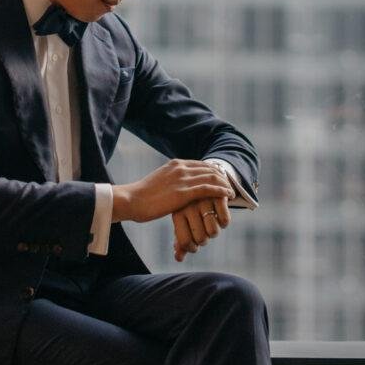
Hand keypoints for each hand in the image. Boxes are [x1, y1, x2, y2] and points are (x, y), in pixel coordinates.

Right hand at [111, 159, 234, 223]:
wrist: (131, 200)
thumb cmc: (141, 196)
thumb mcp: (159, 182)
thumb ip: (171, 181)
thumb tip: (176, 187)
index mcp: (175, 164)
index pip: (201, 164)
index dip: (214, 171)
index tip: (223, 178)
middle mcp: (181, 168)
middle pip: (209, 169)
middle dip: (222, 176)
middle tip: (232, 185)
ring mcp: (183, 179)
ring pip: (212, 177)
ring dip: (225, 184)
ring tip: (233, 191)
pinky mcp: (184, 192)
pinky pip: (208, 189)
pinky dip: (221, 191)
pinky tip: (228, 196)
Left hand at [172, 193, 231, 261]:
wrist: (205, 178)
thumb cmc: (191, 205)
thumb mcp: (182, 219)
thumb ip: (180, 239)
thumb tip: (178, 258)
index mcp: (177, 212)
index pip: (184, 241)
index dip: (191, 248)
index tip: (194, 244)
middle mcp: (190, 206)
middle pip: (201, 239)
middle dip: (204, 239)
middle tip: (203, 230)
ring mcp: (204, 200)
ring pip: (214, 232)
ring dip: (214, 231)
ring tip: (211, 223)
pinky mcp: (219, 195)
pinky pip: (225, 221)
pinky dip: (224, 222)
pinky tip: (219, 214)